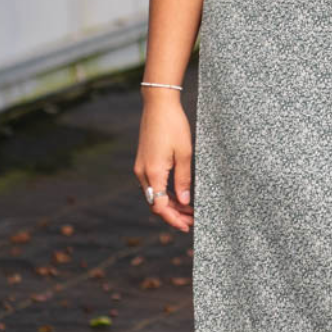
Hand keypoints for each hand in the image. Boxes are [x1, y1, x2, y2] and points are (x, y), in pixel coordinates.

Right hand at [134, 100, 194, 233]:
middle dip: (173, 216)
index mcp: (153, 173)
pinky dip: (165, 194)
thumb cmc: (173, 126)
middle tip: (191, 222)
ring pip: (154, 196)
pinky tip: (179, 197)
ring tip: (189, 211)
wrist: (158, 105)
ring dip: (170, 205)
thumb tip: (185, 201)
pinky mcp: (143, 163)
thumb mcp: (185, 154)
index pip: (160, 207)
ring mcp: (141, 168)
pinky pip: (153, 185)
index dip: (173, 219)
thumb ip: (183, 180)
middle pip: (156, 204)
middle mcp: (142, 173)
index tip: (187, 226)